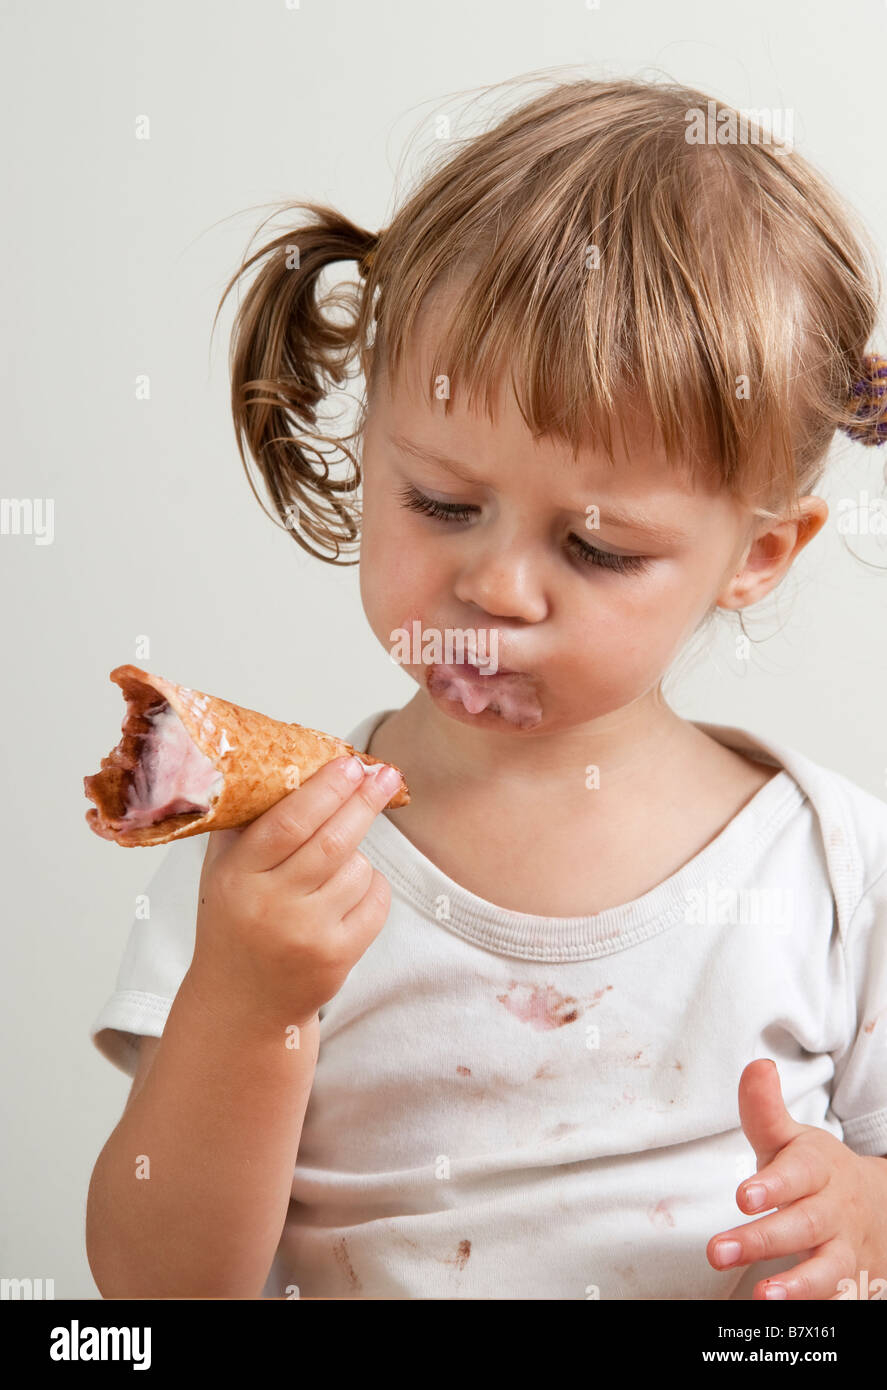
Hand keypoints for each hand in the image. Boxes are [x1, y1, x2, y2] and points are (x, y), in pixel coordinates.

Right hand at [189, 755, 402, 1031]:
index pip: (287, 824)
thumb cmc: (237, 920)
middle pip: (331, 842)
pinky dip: (372, 885)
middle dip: (363, 802)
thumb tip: (292, 757)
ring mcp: (306, 936)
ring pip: (358, 870)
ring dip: (359, 854)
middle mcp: (270, 907)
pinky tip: (352, 889)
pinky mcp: (337, 958)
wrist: (242, 1003)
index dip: (324, 789)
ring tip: (338, 860)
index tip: (350, 763)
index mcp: (237, 877)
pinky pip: (375, 901)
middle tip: (384, 773)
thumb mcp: (225, 871)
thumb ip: (248, 822)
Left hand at [706, 1058, 886, 1298]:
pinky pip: (835, 1297)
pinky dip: (812, 1306)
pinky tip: (779, 1311)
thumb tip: (756, 1066)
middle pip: (803, 1225)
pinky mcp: (849, 1282)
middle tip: (718, 1251)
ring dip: (796, 1284)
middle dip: (762, 1239)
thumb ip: (765, 1110)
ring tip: (764, 1295)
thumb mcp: (792, 1139)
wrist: (877, 1205)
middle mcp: (834, 1210)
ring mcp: (844, 1249)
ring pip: (826, 1269)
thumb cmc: (815, 1170)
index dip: (773, 1185)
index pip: (799, 1174)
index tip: (743, 1196)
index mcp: (818, 1168)